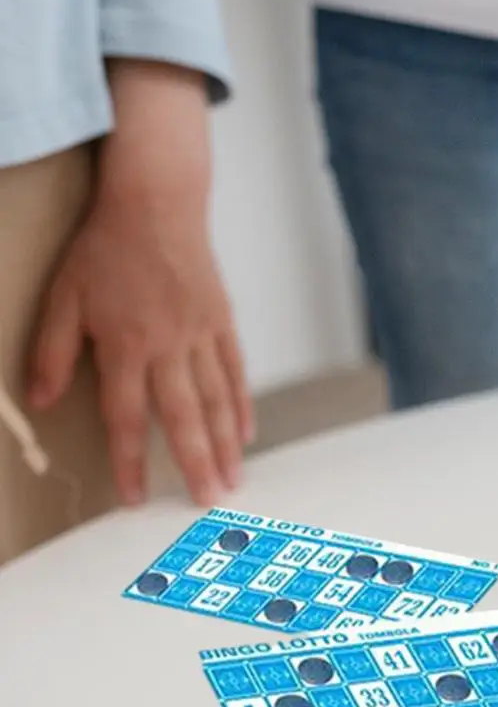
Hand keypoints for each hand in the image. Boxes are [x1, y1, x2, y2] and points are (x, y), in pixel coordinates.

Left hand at [28, 60, 252, 506]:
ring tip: (231, 481)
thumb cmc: (107, 247)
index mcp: (126, 344)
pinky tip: (245, 433)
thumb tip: (43, 400)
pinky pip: (235, 373)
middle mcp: (169, 346)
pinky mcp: (222, 323)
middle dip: (195, 464)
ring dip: (224, 446)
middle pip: (184, 417)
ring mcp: (201, 336)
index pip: (128, 416)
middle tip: (206, 502)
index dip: (130, 460)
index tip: (135, 496)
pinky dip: (241, 407)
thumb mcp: (63, 296)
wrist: (158, 203)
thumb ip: (53, 352)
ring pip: (217, 401)